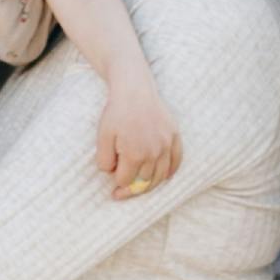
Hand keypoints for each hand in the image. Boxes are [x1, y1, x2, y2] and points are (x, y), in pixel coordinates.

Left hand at [95, 72, 181, 198]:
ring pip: (161, 176)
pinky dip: (170, 172)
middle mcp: (154, 153)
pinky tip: (163, 176)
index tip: (113, 176)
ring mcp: (167, 145)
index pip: (126, 181)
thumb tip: (112, 174)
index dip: (117, 181)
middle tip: (122, 188)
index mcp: (134, 154)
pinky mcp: (175, 137)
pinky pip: (177, 162)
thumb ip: (104, 161)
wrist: (134, 90)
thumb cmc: (116, 113)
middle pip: (145, 182)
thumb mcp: (102, 137)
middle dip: (132, 186)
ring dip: (150, 184)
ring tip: (141, 185)